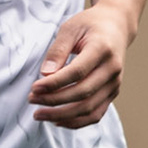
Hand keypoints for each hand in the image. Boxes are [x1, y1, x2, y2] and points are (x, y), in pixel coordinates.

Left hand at [30, 1, 132, 127]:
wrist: (116, 26)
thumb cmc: (89, 26)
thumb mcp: (70, 29)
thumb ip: (57, 50)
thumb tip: (45, 74)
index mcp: (102, 50)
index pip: (77, 72)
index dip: (54, 83)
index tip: (33, 88)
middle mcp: (112, 69)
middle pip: (83, 93)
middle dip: (54, 100)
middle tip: (31, 100)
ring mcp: (115, 83)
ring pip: (90, 108)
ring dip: (63, 115)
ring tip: (39, 114)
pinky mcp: (113, 93)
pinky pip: (96, 114)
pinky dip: (77, 121)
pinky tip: (57, 121)